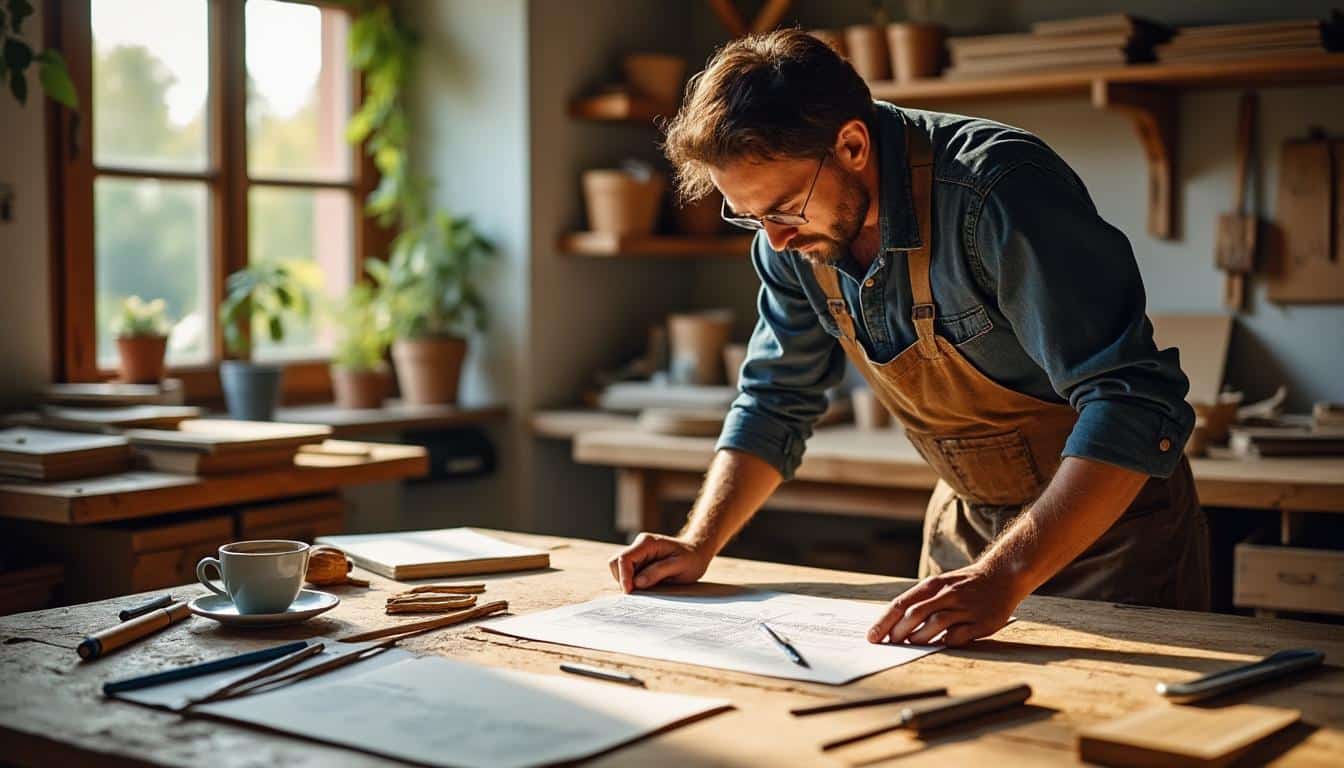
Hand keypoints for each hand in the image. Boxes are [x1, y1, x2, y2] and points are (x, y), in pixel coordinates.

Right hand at [607, 533, 710, 592]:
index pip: (624, 559)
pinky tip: (648, 586)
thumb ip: (658, 572)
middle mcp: (638, 546)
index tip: (630, 592)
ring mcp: (637, 553)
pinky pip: (626, 573)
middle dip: (623, 580)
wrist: (697, 553)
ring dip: (627, 582)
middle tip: (639, 592)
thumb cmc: (691, 559)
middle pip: (615, 563)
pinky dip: (632, 582)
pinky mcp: (638, 561)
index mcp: (647, 543)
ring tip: (648, 588)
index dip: (624, 577)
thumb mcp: (680, 566)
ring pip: (618, 569)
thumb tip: (638, 582)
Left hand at [867, 562, 1024, 646]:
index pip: (902, 603)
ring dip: (919, 637)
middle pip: (915, 614)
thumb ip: (920, 602)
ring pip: (935, 623)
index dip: (884, 622)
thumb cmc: (964, 585)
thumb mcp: (940, 585)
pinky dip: (946, 642)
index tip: (871, 637)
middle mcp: (948, 594)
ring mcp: (966, 608)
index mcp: (933, 585)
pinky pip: (959, 635)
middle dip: (898, 632)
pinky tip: (939, 645)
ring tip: (912, 644)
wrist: (1003, 575)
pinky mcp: (983, 622)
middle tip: (890, 644)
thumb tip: (892, 625)